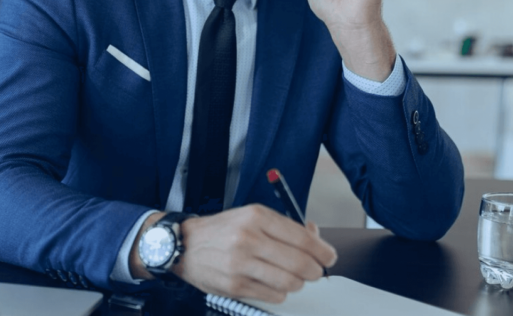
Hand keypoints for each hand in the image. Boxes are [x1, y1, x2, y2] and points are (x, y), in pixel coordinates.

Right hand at [173, 205, 336, 302]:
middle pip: (301, 264)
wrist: (183, 245)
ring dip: (297, 283)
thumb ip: (284, 226)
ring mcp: (240, 263)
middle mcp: (248, 238)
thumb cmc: (221, 231)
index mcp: (256, 216)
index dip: (323, 251)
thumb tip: (316, 237)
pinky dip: (279, 292)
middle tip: (314, 271)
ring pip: (291, 283)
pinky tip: (270, 283)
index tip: (329, 257)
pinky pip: (274, 296)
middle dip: (315, 271)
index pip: (303, 238)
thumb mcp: (251, 217)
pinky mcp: (235, 285)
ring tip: (290, 277)